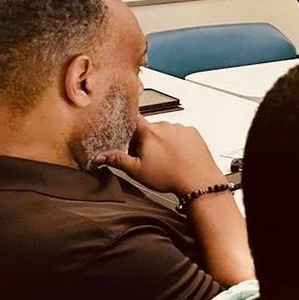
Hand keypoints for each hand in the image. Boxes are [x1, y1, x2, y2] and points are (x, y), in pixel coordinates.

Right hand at [109, 117, 227, 195]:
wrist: (198, 180)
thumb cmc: (170, 176)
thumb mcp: (137, 171)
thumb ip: (117, 160)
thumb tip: (100, 156)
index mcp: (149, 132)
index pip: (133, 119)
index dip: (127, 125)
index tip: (126, 131)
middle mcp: (166, 125)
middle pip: (149, 128)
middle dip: (145, 140)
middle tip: (146, 158)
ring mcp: (181, 128)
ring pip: (165, 131)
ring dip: (162, 141)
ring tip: (164, 160)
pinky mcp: (193, 133)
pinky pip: (180, 134)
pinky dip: (177, 142)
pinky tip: (176, 156)